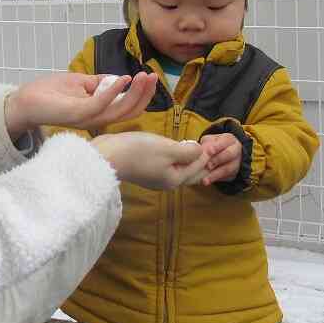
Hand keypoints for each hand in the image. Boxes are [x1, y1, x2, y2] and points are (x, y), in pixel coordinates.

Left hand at [5, 72, 156, 136]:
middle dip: (144, 94)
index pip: (128, 108)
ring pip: (119, 111)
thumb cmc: (51, 92)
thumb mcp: (82, 83)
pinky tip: (122, 78)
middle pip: (129, 112)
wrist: (25, 99)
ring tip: (143, 76)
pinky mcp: (76, 115)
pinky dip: (113, 92)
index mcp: (99, 113)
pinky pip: (100, 105)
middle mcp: (96, 119)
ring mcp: (87, 119)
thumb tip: (120, 78)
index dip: (142, 94)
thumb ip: (101, 83)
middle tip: (153, 76)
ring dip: (134, 93)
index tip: (151, 76)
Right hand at [92, 132, 208, 189]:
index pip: (199, 166)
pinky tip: (176, 149)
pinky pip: (167, 164)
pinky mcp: (144, 169)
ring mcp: (154, 177)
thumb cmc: (138, 152)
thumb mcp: (168, 149)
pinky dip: (176, 157)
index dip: (209, 153)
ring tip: (197, 147)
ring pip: (179, 168)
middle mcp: (166, 182)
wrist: (106, 157)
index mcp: (175, 179)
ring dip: (189, 158)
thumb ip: (188, 152)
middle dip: (202, 160)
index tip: (218, 141)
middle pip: (191, 172)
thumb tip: (200, 151)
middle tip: (213, 146)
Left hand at [199, 132, 242, 186]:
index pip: (225, 141)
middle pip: (229, 154)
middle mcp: (236, 150)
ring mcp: (236, 162)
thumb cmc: (215, 146)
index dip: (217, 147)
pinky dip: (216, 180)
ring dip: (216, 175)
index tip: (209, 151)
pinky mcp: (234, 173)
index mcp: (229, 139)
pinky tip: (208, 181)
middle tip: (208, 165)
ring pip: (228, 169)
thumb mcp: (210, 140)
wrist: (225, 154)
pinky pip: (226, 177)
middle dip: (217, 160)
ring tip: (205, 180)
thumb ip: (206, 143)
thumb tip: (199, 150)